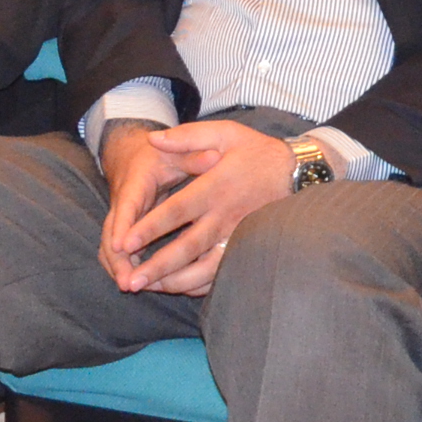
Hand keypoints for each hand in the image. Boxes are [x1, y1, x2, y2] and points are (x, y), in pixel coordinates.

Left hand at [102, 120, 295, 297]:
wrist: (296, 172)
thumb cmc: (256, 151)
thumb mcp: (225, 133)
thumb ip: (187, 137)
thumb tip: (152, 139)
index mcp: (215, 187)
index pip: (178, 211)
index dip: (151, 227)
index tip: (125, 242)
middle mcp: (224, 215)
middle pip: (187, 247)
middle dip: (158, 266)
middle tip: (132, 281)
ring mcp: (235, 235)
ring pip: (204, 268)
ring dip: (175, 281)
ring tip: (148, 288)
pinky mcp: (244, 247)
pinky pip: (220, 273)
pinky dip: (198, 285)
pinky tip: (176, 287)